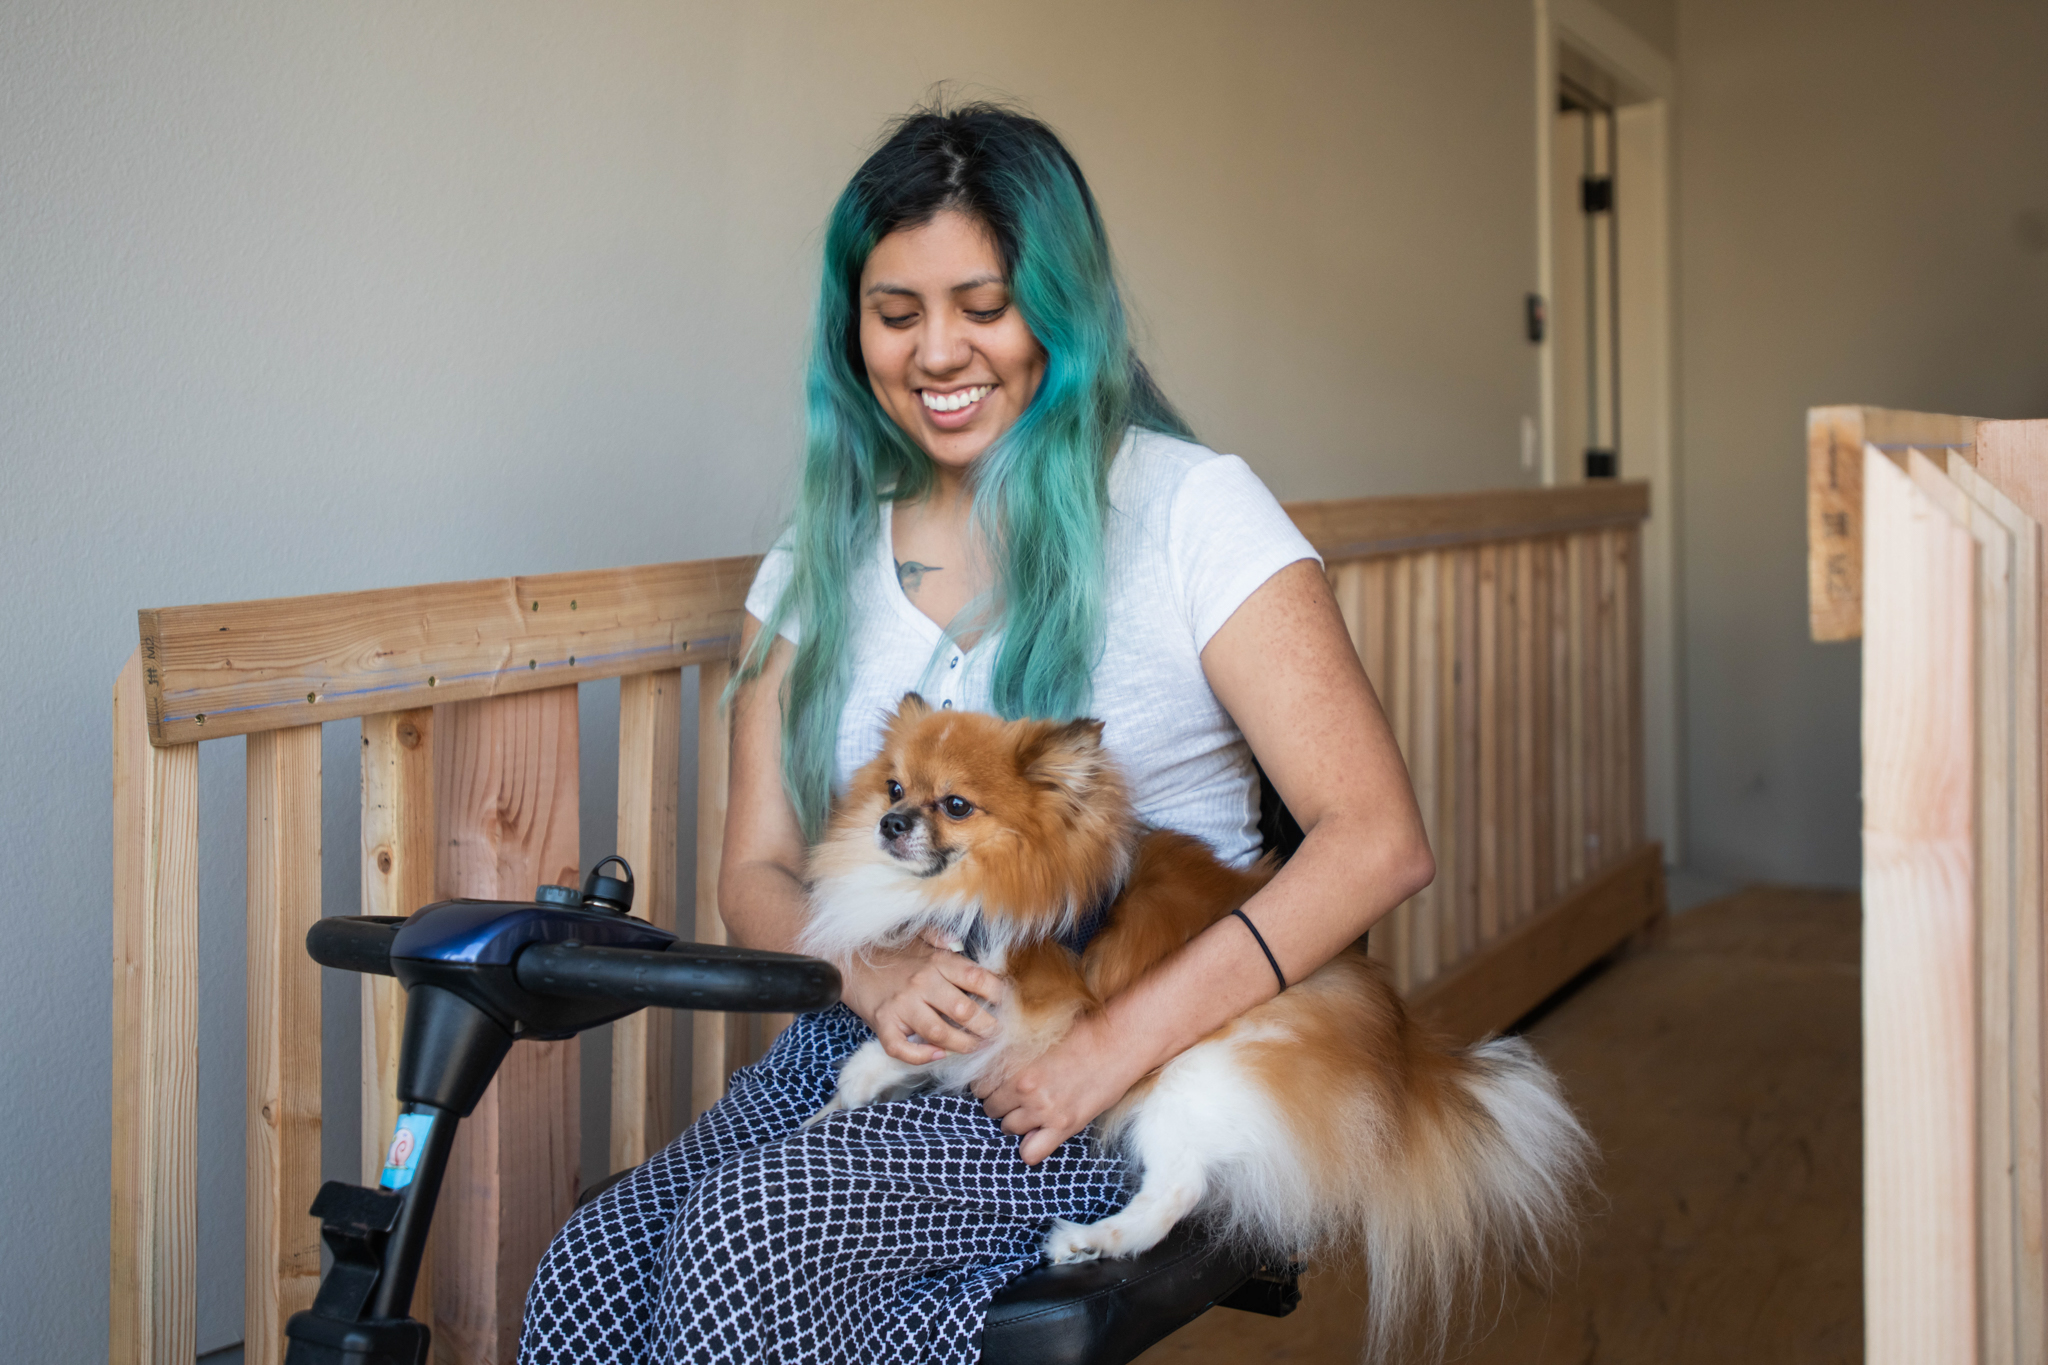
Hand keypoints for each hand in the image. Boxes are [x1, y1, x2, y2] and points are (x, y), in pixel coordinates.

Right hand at [840, 934, 1004, 1065]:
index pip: (977, 978)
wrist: (847, 961)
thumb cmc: (889, 953)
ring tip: (976, 1047)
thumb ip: (943, 938)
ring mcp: (902, 1005)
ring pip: (941, 1033)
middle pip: (965, 1010)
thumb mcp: (918, 937)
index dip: (998, 994)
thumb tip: (961, 943)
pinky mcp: (884, 1024)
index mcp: (936, 961)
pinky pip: (904, 1048)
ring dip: (963, 1045)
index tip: (1006, 1005)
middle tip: (996, 1034)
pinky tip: (938, 1054)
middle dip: (987, 1026)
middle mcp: (922, 983)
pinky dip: (923, 1056)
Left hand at [972, 1012, 1146, 1164]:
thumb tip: (994, 1066)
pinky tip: (1039, 1134)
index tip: (999, 1085)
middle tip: (1017, 1098)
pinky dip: (1031, 1147)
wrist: (1117, 1043)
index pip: (980, 1086)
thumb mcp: (1038, 1037)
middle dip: (1001, 1103)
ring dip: (1016, 1122)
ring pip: (1007, 1128)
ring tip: (1031, 1112)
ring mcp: (1043, 1109)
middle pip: (991, 1107)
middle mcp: (1024, 1087)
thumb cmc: (1081, 1034)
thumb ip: (1013, 1056)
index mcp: (1015, 1062)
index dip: (990, 1086)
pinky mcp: (1063, 1125)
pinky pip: (1030, 1153)